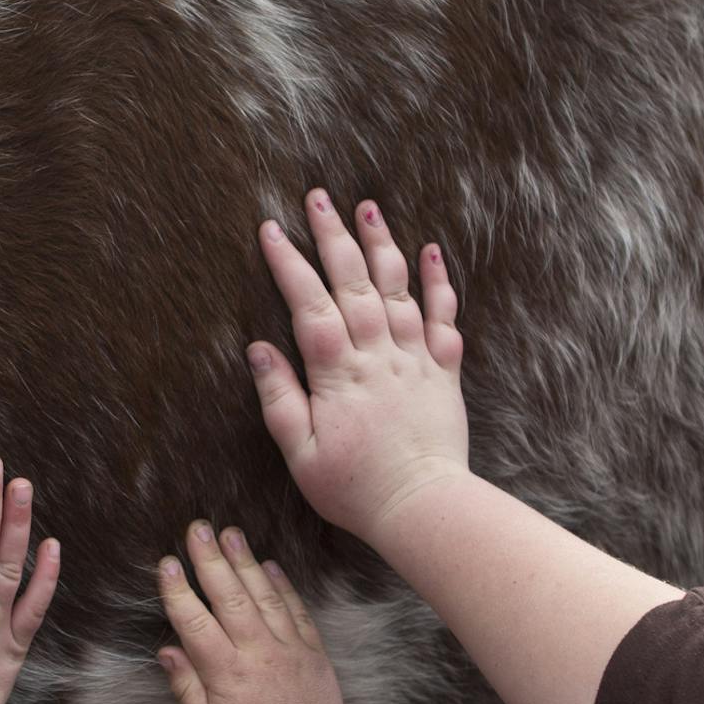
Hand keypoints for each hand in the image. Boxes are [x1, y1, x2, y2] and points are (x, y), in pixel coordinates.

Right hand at [155, 520, 378, 703]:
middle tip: (197, 527)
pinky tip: (269, 565)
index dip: (178, 590)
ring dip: (245, 561)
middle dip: (211, 558)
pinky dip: (283, 585)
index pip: (195, 622)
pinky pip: (296, 611)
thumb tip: (167, 651)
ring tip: (230, 532)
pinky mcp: (313, 653)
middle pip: (229, 596)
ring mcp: (290, 650)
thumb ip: (188, 690)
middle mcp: (259, 655)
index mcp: (227, 676)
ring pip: (264, 596)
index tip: (166, 563)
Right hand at [250, 191, 471, 540]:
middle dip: (333, 235)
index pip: (309, 305)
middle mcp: (378, 355)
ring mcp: (414, 359)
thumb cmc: (355, 489)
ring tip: (368, 207)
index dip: (289, 264)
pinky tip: (431, 251)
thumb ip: (280, 399)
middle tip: (318, 196)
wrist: (422, 507)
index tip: (271, 229)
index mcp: (338, 374)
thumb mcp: (300, 454)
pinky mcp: (444, 371)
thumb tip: (259, 349)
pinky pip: (443, 318)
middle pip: (354, 282)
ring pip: (398, 289)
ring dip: (382, 245)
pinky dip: (439, 283)